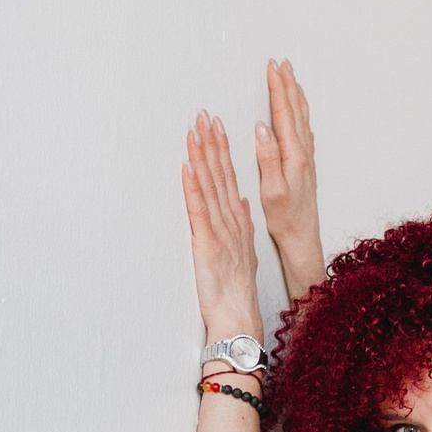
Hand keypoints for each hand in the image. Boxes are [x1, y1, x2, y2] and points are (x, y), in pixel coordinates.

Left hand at [181, 112, 261, 348]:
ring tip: (196, 131)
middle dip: (212, 143)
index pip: (230, 178)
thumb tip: (242, 202)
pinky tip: (188, 168)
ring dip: (202, 157)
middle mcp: (232, 220)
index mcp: (239, 221)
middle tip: (205, 115)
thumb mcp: (244, 251)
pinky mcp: (206, 243)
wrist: (238, 315)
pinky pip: (199, 210)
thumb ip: (242, 223)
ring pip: (210, 186)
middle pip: (221, 175)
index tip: (218, 127)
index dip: (223, 151)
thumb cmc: (237, 289)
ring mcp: (220, 230)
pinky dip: (193, 188)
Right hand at [255, 58, 324, 294]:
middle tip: (281, 63)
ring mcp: (306, 159)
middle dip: (287, 85)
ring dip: (295, 95)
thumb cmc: (285, 220)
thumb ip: (268, 158)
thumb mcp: (272, 191)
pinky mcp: (305, 166)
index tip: (272, 68)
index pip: (283, 114)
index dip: (277, 89)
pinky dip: (299, 113)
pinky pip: (303, 129)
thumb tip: (263, 128)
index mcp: (294, 156)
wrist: (303, 239)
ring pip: (301, 118)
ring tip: (291, 77)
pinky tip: (298, 111)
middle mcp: (303, 154)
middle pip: (295, 111)